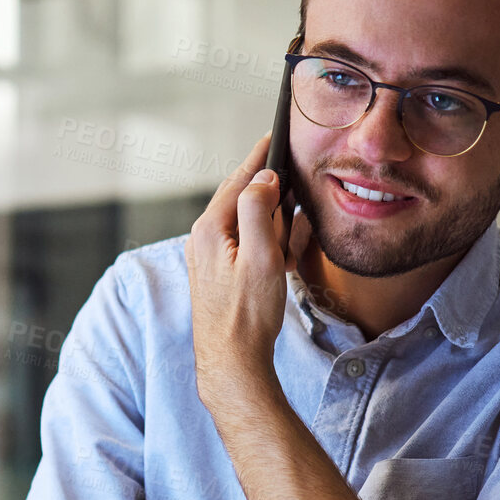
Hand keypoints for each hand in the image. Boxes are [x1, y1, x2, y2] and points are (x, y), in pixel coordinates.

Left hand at [185, 133, 312, 410]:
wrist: (232, 363)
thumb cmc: (248, 315)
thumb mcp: (261, 256)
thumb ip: (259, 211)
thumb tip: (262, 179)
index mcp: (210, 229)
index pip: (238, 179)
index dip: (259, 157)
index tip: (274, 136)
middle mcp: (203, 239)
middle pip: (240, 199)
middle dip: (270, 192)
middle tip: (296, 186)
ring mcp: (209, 257)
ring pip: (245, 223)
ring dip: (272, 224)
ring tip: (293, 236)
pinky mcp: (218, 274)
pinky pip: (245, 245)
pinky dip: (267, 245)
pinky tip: (284, 258)